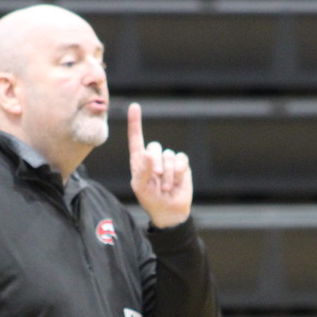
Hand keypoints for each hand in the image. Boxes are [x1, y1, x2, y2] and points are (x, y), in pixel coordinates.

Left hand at [128, 102, 192, 228]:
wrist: (169, 210)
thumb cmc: (150, 199)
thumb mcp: (140, 187)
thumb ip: (142, 170)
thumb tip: (149, 153)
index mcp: (139, 161)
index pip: (136, 139)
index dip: (135, 122)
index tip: (134, 106)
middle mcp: (153, 157)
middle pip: (154, 146)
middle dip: (156, 163)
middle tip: (157, 179)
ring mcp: (169, 160)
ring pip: (169, 155)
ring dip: (168, 173)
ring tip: (165, 187)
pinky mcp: (182, 164)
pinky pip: (181, 160)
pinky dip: (178, 172)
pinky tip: (176, 182)